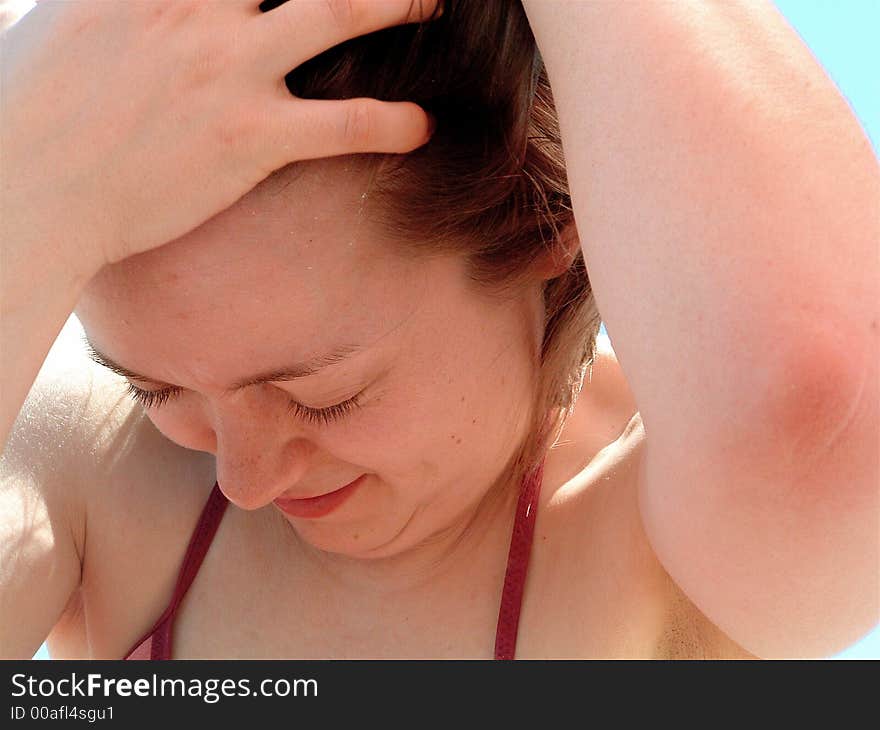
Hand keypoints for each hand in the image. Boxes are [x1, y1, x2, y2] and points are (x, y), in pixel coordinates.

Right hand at [0, 0, 435, 270]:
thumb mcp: (72, 17)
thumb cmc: (37, 106)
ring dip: (398, 3)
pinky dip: (395, 123)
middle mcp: (197, 4)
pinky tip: (423, 128)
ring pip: (339, 11)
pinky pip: (344, 124)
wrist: (31, 186)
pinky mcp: (249, 136)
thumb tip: (142, 1)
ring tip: (434, 4)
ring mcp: (228, 66)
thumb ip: (128, 0)